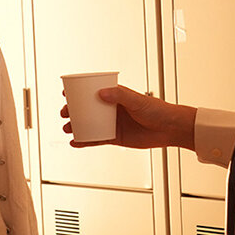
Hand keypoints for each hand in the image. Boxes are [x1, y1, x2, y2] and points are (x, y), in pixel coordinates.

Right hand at [61, 85, 196, 149]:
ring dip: (76, 126)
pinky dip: (85, 141)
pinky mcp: (116, 138)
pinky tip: (75, 143)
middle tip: (64, 113)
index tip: (65, 92)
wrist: (170, 129)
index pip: (93, 91)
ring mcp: (113, 123)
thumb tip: (100, 93)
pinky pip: (97, 139)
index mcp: (116, 95)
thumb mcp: (137, 100)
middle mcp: (112, 109)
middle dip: (73, 111)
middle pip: (87, 109)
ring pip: (89, 124)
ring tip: (67, 129)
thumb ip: (120, 95)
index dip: (78, 92)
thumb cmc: (157, 110)